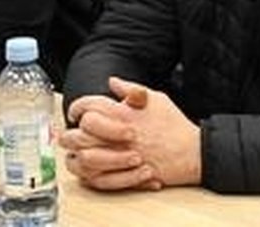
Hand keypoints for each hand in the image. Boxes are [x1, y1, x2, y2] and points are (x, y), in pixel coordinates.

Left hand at [62, 76, 200, 190]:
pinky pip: (94, 178)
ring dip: (74, 154)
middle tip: (71, 133)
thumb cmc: (174, 126)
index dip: (77, 108)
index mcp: (123, 113)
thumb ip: (130, 88)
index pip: (87, 107)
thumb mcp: (155, 98)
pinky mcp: (122, 176)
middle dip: (69, 133)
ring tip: (76, 151)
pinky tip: (87, 167)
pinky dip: (86, 174)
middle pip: (78, 134)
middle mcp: (117, 135)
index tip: (77, 112)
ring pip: (81, 158)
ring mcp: (118, 157)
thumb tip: (112, 81)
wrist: (190, 152)